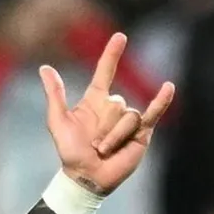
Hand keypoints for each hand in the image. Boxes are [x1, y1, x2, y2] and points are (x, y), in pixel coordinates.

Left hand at [39, 32, 174, 194]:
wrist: (87, 176)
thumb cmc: (70, 152)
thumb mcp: (58, 121)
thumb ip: (55, 94)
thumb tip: (45, 68)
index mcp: (95, 100)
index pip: (106, 71)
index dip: (112, 54)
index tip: (121, 36)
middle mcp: (113, 107)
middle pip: (116, 102)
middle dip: (103, 126)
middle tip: (94, 145)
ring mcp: (129, 119)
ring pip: (128, 116)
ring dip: (115, 136)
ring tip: (104, 151)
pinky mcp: (142, 133)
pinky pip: (153, 113)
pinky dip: (162, 101)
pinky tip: (168, 87)